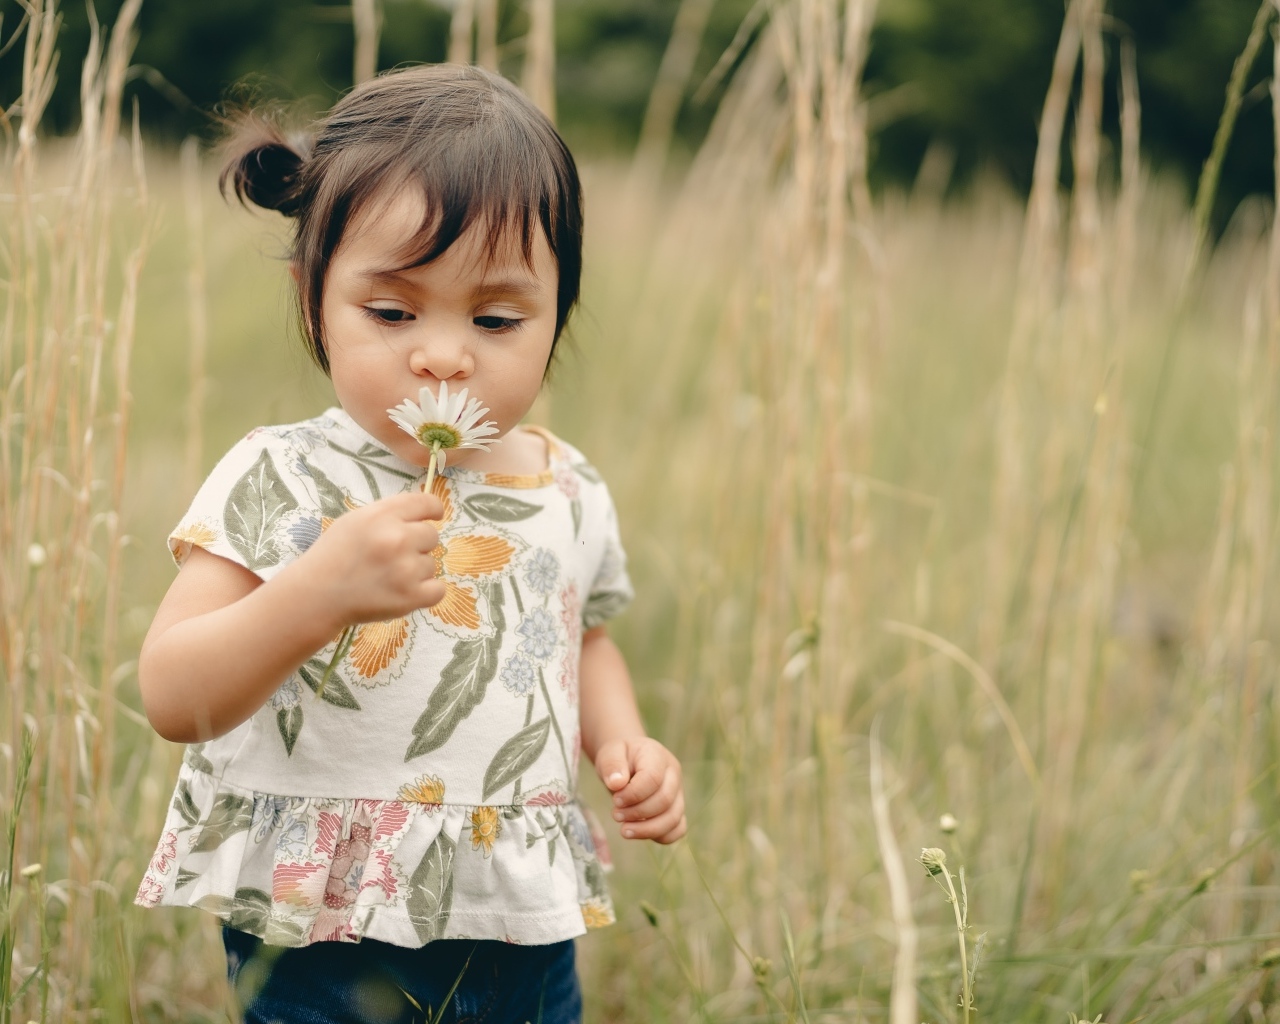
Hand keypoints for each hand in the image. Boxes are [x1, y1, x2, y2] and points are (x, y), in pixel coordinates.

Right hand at [303, 489, 445, 626]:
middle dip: (418, 545)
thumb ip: (389, 515)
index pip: (427, 503)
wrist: (316, 595)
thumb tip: (422, 515)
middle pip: (432, 535)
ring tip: (388, 577)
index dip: (433, 510)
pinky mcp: (410, 597)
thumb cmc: (334, 555)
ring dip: (416, 571)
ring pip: (432, 564)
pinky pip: (438, 590)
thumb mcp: (356, 520)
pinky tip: (405, 591)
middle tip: (394, 556)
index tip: (433, 517)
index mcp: (382, 515)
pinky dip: (426, 592)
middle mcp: (397, 538)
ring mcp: (405, 569)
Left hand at [594, 737, 685, 843]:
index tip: (615, 801)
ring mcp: (678, 794)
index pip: (653, 779)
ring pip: (673, 819)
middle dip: (637, 813)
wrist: (626, 761)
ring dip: (647, 829)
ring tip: (624, 830)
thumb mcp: (609, 753)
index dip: (633, 795)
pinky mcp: (676, 810)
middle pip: (664, 801)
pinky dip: (660, 836)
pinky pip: (678, 829)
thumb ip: (612, 765)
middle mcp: (673, 775)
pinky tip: (639, 833)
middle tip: (615, 815)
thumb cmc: (619, 756)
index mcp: (657, 756)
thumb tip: (616, 783)